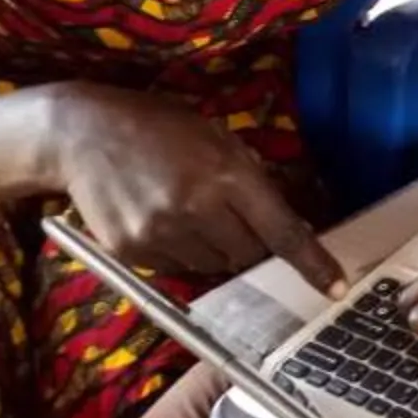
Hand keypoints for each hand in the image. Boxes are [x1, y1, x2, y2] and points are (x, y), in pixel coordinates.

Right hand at [47, 84, 343, 291]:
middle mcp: (196, 208)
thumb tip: (288, 225)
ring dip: (216, 250)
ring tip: (190, 213)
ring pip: (214, 267)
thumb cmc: (160, 129)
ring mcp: (161, 234)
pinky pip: (177, 270)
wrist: (82, 134)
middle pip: (249, 256)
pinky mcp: (132, 252)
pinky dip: (183, 254)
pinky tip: (163, 221)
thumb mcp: (216, 138)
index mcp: (227, 176)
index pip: (282, 232)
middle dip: (254, 247)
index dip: (312, 264)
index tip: (335, 288)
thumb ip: (251, 180)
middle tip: (235, 221)